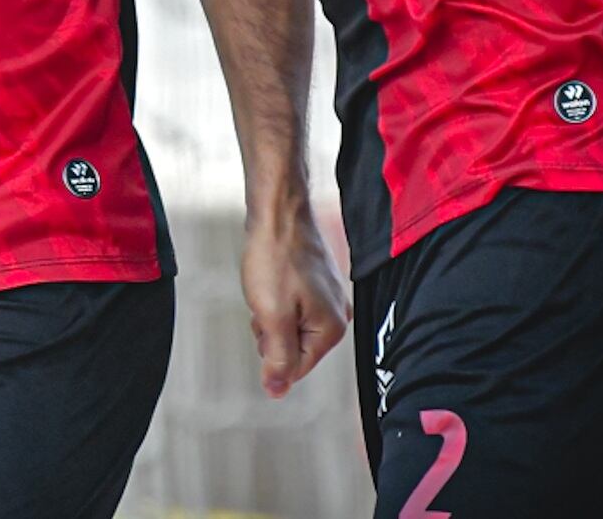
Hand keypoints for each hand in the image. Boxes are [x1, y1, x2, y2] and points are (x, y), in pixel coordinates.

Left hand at [242, 198, 350, 397]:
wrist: (277, 209)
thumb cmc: (275, 257)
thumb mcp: (272, 316)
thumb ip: (278, 358)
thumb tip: (276, 392)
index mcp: (333, 327)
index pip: (297, 367)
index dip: (271, 350)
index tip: (263, 320)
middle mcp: (339, 313)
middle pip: (294, 345)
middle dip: (272, 329)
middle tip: (266, 298)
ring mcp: (329, 294)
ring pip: (290, 323)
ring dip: (272, 311)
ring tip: (268, 283)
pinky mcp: (317, 279)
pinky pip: (292, 303)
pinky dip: (276, 294)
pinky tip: (272, 275)